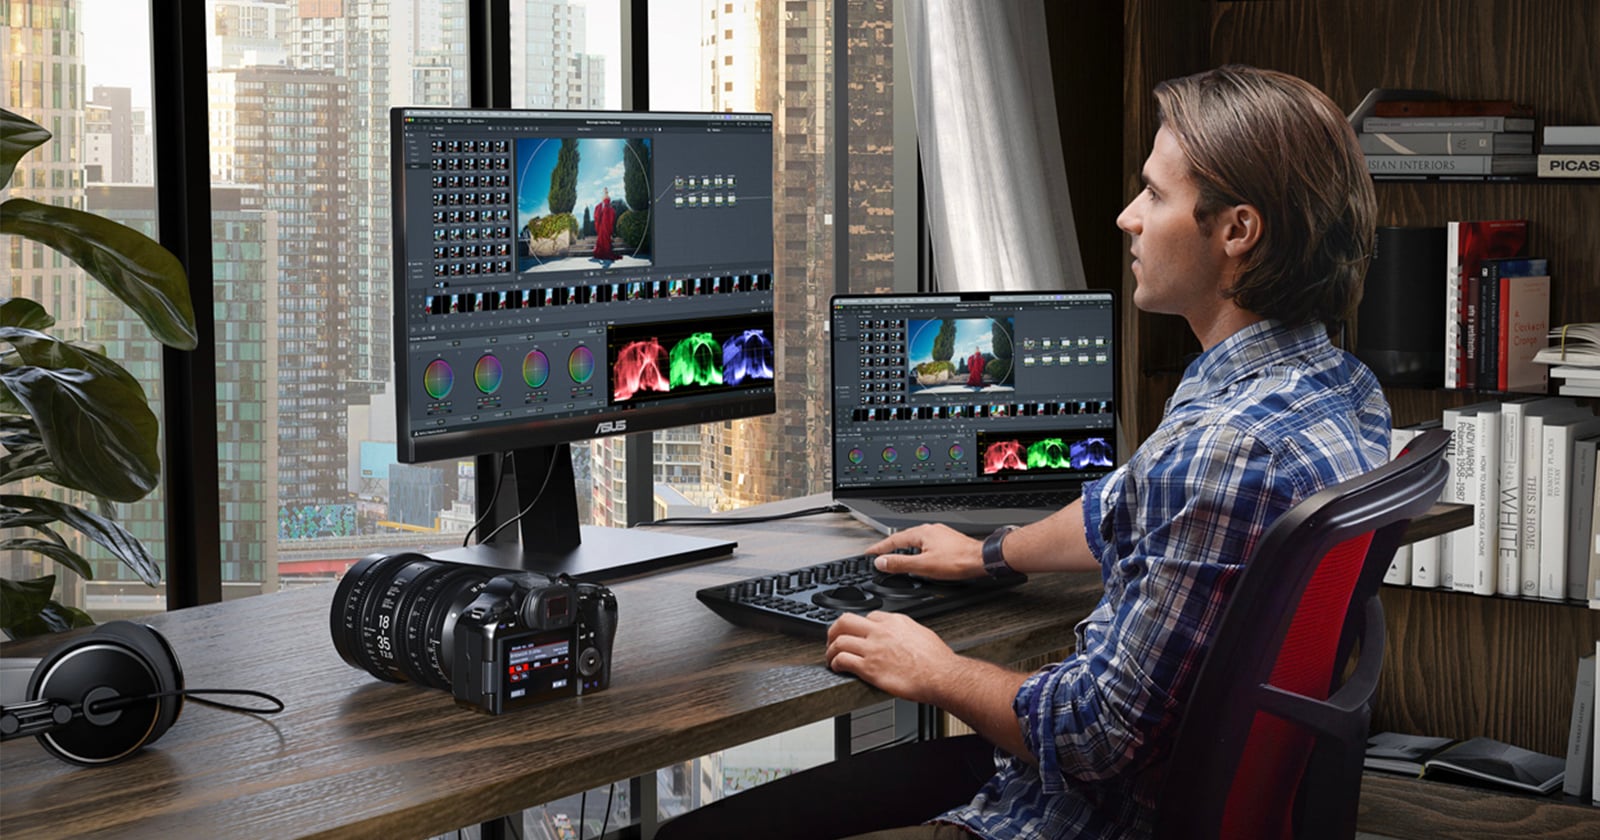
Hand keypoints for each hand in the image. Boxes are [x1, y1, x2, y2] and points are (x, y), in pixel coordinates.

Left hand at [825, 611, 956, 703]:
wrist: (940, 675)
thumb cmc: (936, 659)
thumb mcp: (921, 633)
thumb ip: (905, 630)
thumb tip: (901, 634)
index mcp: (894, 621)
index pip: (866, 616)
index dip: (857, 626)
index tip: (855, 633)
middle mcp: (880, 632)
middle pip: (845, 621)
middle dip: (834, 630)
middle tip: (832, 639)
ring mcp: (873, 649)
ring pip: (839, 641)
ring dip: (831, 650)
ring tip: (831, 657)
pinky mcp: (869, 668)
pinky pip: (843, 660)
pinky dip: (835, 663)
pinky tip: (837, 667)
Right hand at [862, 523, 984, 579]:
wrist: (981, 560)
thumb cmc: (957, 562)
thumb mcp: (923, 566)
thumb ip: (900, 564)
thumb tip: (882, 561)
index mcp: (921, 533)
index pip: (893, 540)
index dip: (879, 548)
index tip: (869, 553)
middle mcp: (929, 530)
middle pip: (903, 538)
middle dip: (889, 546)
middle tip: (879, 554)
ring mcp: (939, 534)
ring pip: (915, 540)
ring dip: (903, 548)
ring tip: (895, 556)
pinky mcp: (947, 540)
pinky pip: (925, 543)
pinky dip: (916, 550)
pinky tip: (919, 556)